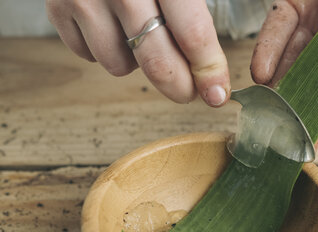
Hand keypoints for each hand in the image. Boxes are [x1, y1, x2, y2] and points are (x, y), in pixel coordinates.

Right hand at [46, 0, 230, 106]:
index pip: (191, 33)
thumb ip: (196, 13)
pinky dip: (104, 50)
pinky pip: (87, 55)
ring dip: (136, 61)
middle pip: (156, 61)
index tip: (217, 94)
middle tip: (189, 90)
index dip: (208, 70)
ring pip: (118, 65)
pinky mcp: (56, 7)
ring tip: (140, 33)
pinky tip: (112, 27)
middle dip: (179, 87)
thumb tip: (211, 66)